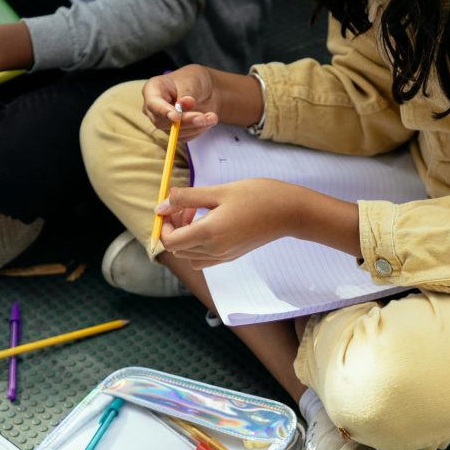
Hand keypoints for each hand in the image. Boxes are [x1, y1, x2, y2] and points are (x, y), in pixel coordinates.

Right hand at [142, 65, 220, 139]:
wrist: (204, 90)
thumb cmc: (193, 80)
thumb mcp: (192, 80)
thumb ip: (188, 92)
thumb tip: (185, 103)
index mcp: (152, 90)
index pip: (153, 104)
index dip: (163, 112)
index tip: (176, 117)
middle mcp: (154, 108)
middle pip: (162, 122)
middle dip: (185, 121)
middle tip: (203, 118)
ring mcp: (163, 122)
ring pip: (174, 133)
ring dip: (196, 126)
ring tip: (212, 117)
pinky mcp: (174, 132)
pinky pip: (185, 137)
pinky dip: (199, 130)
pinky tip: (208, 120)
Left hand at [158, 180, 362, 266]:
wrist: (289, 212)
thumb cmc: (257, 195)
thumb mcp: (218, 191)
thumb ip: (187, 198)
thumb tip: (160, 205)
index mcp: (209, 233)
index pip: (170, 241)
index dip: (165, 224)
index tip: (173, 206)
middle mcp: (214, 250)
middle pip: (177, 249)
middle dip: (174, 228)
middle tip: (187, 206)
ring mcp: (223, 256)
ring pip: (188, 255)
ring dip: (185, 236)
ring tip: (199, 213)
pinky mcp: (231, 256)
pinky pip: (203, 258)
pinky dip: (197, 245)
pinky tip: (210, 224)